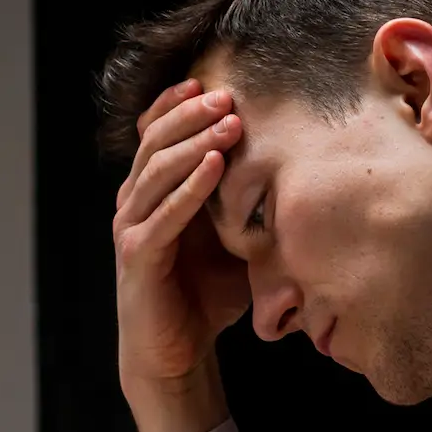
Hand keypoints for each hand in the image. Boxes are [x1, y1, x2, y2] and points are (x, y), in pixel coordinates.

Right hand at [114, 78, 250, 431]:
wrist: (175, 353)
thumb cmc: (205, 294)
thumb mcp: (232, 237)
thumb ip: (246, 203)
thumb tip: (299, 168)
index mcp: (151, 192)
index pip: (156, 133)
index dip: (177, 104)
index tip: (210, 79)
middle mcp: (134, 203)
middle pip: (155, 142)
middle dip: (190, 113)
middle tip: (227, 93)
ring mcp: (132, 228)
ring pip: (155, 171)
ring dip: (192, 141)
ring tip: (229, 121)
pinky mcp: (138, 257)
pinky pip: (162, 215)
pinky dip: (188, 187)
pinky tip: (213, 165)